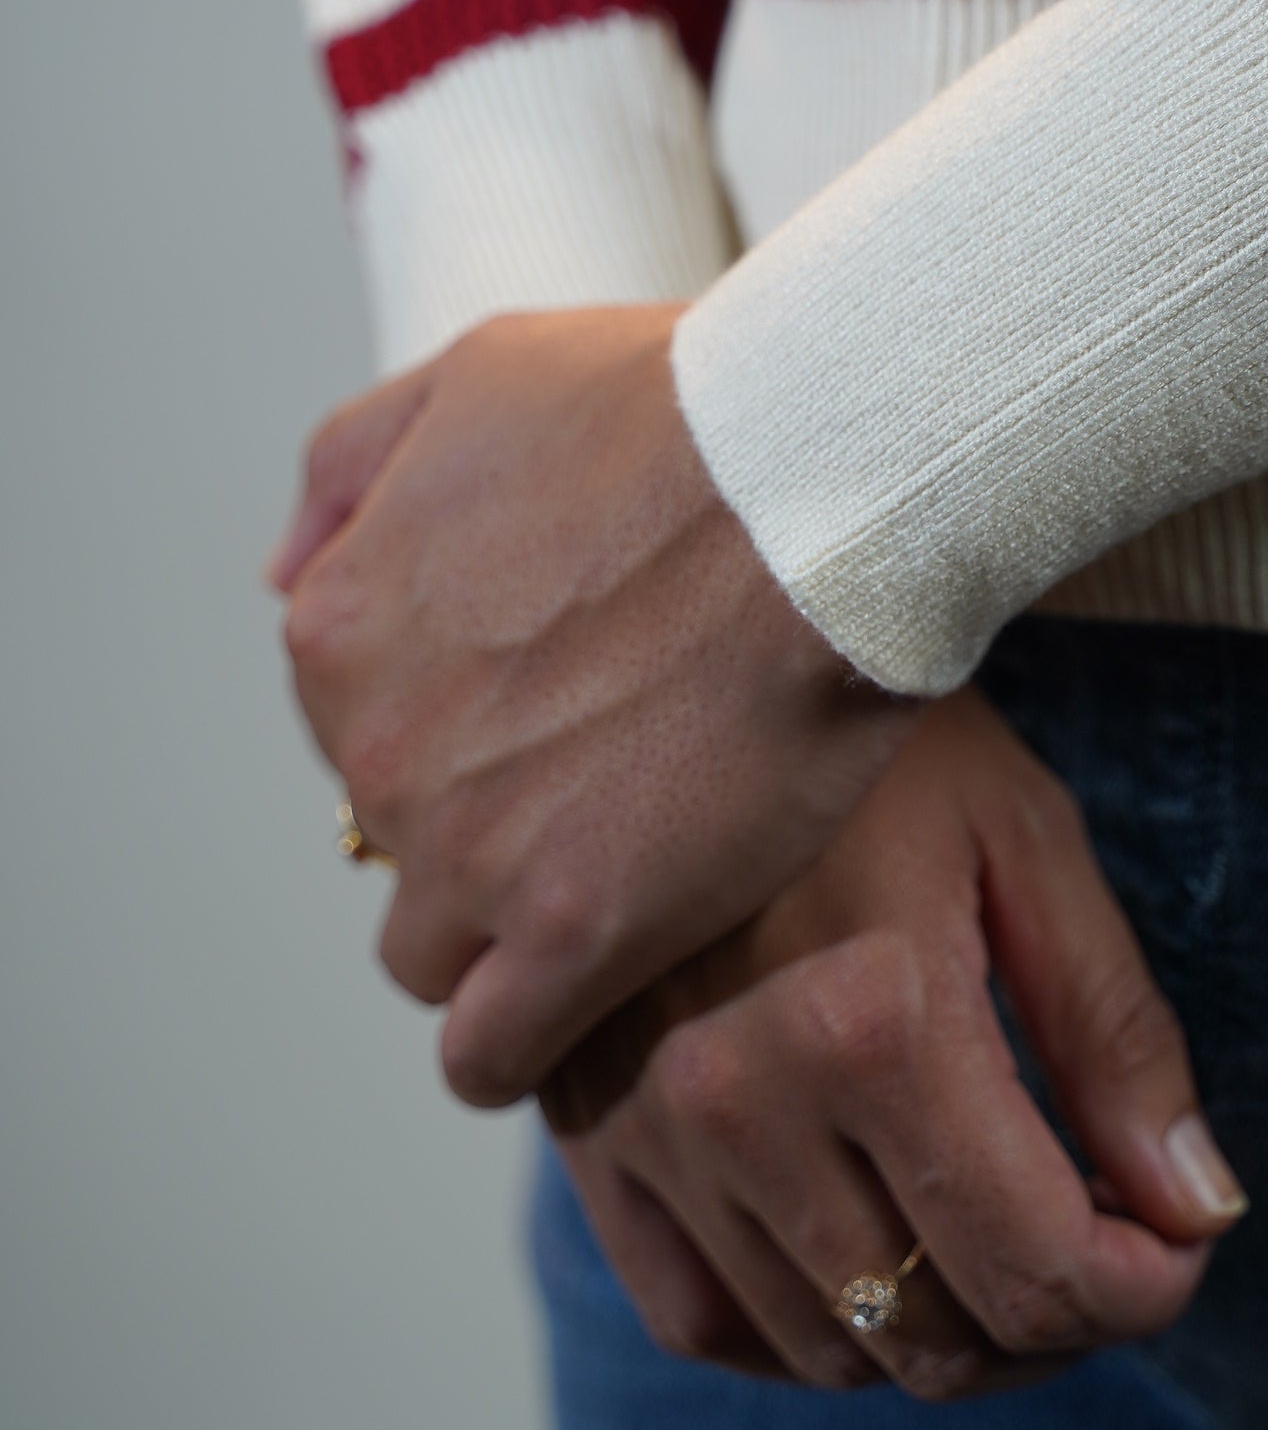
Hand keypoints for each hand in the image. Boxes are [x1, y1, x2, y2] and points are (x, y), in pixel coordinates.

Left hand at [272, 308, 915, 1107]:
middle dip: (486, 826)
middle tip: (610, 785)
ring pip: (436, 956)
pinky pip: (494, 1054)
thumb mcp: (477, 374)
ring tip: (619, 890)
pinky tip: (600, 993)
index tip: (550, 718)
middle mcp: (379, 752)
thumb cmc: (678, 407)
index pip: (357, 735)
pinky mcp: (577, 932)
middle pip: (401, 843)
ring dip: (506, 936)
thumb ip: (354, 470)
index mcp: (341, 627)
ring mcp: (471, 853)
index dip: (459, 730)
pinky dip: (529, 1043)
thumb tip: (280, 572)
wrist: (826, 474)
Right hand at [541, 690, 1247, 1400]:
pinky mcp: (586, 1132)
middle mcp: (743, 1097)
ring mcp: (648, 1127)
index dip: (1142, 1294)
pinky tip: (871, 1265)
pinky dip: (798, 1334)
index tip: (1180, 1253)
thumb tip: (1201, 1217)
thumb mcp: (1031, 846)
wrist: (687, 652)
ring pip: (826, 1348)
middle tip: (1108, 1257)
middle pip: (938, 1337)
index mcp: (874, 1024)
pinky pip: (697, 1318)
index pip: (1040, 1272)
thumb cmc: (884, 735)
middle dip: (1056, 1332)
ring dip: (940, 1339)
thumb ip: (1117, 1042)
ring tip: (1001, 1249)